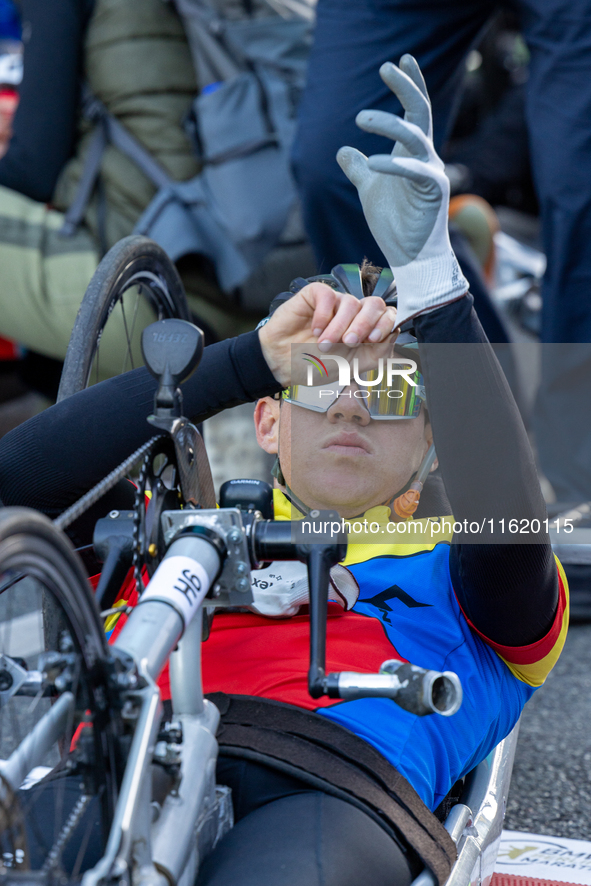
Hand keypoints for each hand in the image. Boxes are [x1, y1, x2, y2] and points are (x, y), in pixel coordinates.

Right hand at [258, 282, 396, 385]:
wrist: (284, 365)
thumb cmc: (316, 366)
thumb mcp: (352, 367)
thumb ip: (378, 353)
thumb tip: (395, 332)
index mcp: (366, 329)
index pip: (387, 315)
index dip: (385, 324)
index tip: (373, 339)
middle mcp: (353, 314)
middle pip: (374, 304)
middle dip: (364, 325)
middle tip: (348, 343)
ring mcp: (335, 303)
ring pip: (350, 303)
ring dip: (338, 327)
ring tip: (324, 344)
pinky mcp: (315, 295)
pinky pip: (328, 295)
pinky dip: (323, 315)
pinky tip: (314, 329)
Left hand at [336, 55, 467, 325]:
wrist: (411, 257)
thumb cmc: (395, 224)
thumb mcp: (369, 190)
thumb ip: (358, 169)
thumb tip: (343, 150)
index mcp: (412, 154)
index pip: (414, 112)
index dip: (410, 84)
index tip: (401, 59)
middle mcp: (425, 157)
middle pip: (420, 113)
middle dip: (406, 87)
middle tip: (386, 67)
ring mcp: (432, 173)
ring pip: (415, 136)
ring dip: (389, 124)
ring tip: (360, 117)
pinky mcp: (434, 192)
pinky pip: (415, 171)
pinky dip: (394, 164)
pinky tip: (371, 162)